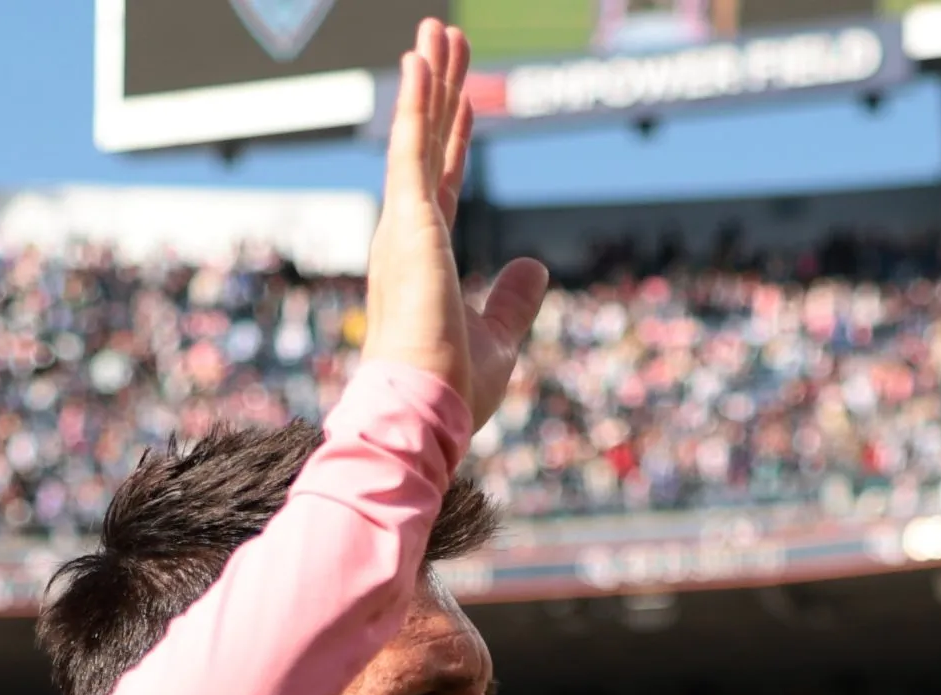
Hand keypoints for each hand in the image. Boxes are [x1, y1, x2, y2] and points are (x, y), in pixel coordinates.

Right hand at [362, 20, 547, 431]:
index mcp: (425, 259)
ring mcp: (404, 227)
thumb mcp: (499, 336)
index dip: (454, 140)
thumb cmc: (450, 388)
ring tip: (436, 31)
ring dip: (429, 81)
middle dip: (441, 92)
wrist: (423, 410)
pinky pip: (411, 149)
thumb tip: (536, 265)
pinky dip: (417, 103)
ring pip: (419, 136)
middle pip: (429, 146)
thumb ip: (514, 298)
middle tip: (444, 40)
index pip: (442, 183)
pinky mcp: (407, 223)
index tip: (463, 102)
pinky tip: (419, 61)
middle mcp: (407, 236)